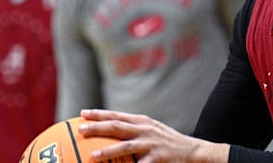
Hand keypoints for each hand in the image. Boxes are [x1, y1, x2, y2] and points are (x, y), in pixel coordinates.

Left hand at [79, 109, 229, 162]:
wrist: (192, 151)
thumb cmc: (166, 142)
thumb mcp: (151, 130)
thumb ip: (133, 129)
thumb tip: (109, 129)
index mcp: (142, 122)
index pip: (117, 115)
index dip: (99, 114)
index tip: (83, 113)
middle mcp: (145, 130)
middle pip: (118, 126)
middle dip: (98, 127)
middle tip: (81, 129)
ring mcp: (151, 144)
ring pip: (126, 146)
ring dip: (108, 150)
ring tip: (93, 155)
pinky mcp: (157, 158)